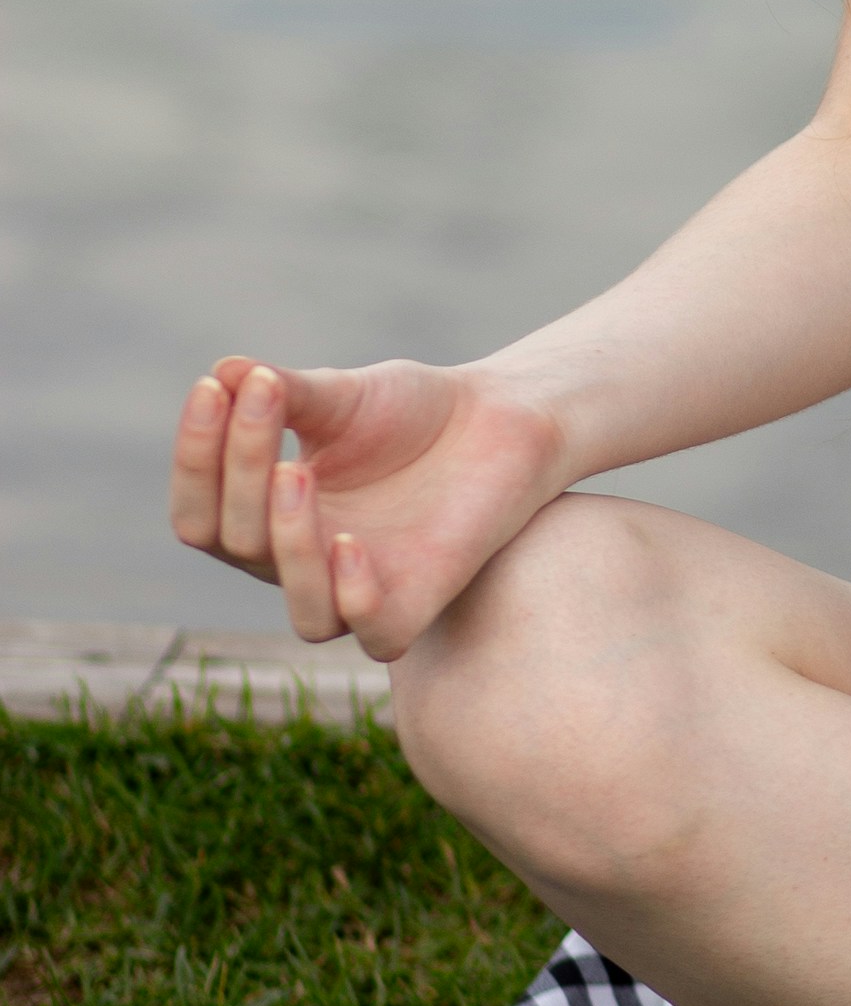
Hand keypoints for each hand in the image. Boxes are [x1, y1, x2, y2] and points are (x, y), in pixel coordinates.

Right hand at [168, 355, 571, 664]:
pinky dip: (357, 597)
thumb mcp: (340, 395)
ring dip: (287, 543)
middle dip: (241, 468)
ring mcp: (357, 593)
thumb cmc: (409, 411)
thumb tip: (223, 371)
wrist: (500, 418)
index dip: (195, 457)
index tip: (210, 387)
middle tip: (262, 397)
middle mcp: (300, 567)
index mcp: (265, 521)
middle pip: (239, 544)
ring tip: (294, 471)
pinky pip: (376, 633)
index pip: (201, 513)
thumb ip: (285, 393)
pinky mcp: (418, 606)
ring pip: (303, 609)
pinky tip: (350, 542)